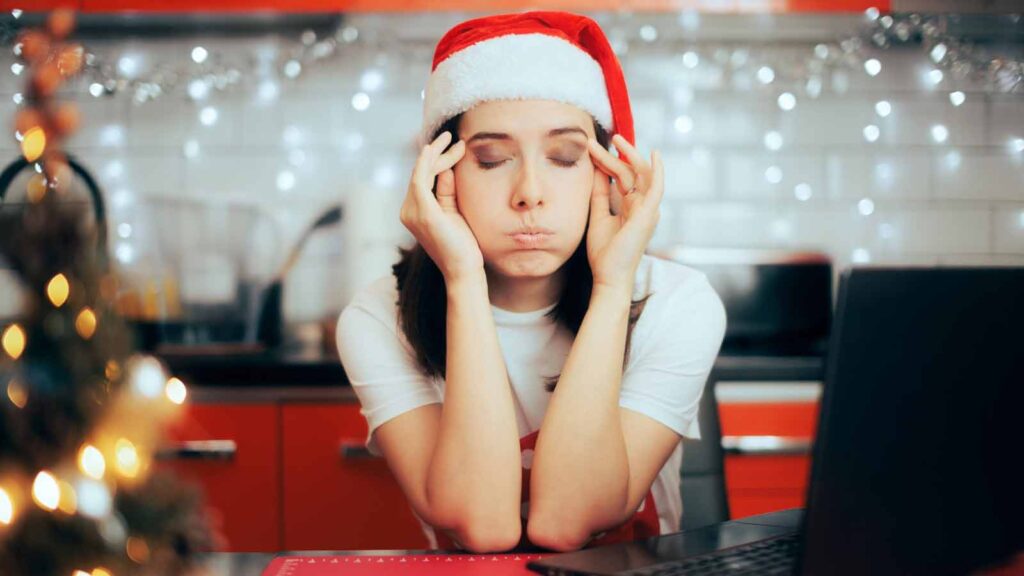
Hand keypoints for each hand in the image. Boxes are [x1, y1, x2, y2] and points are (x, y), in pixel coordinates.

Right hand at [399, 131, 482, 283]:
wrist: (464, 270)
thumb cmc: (463, 245)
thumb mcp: (454, 211)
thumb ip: (447, 190)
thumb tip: (446, 168)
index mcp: (415, 211)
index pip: (423, 178)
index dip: (439, 160)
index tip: (459, 148)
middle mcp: (408, 211)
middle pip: (421, 173)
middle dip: (439, 154)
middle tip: (456, 139)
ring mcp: (413, 212)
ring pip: (421, 173)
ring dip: (437, 154)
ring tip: (455, 141)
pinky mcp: (423, 213)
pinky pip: (421, 179)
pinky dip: (427, 162)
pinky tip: (435, 149)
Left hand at [585, 134, 663, 295]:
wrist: (608, 275)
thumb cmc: (604, 251)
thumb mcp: (598, 215)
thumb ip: (599, 194)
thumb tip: (595, 170)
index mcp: (632, 206)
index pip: (621, 177)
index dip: (607, 161)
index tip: (591, 149)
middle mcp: (643, 205)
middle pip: (631, 172)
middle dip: (618, 154)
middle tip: (605, 138)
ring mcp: (648, 209)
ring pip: (642, 174)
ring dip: (630, 155)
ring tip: (617, 140)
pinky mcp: (648, 214)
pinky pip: (656, 187)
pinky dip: (657, 170)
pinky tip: (654, 154)